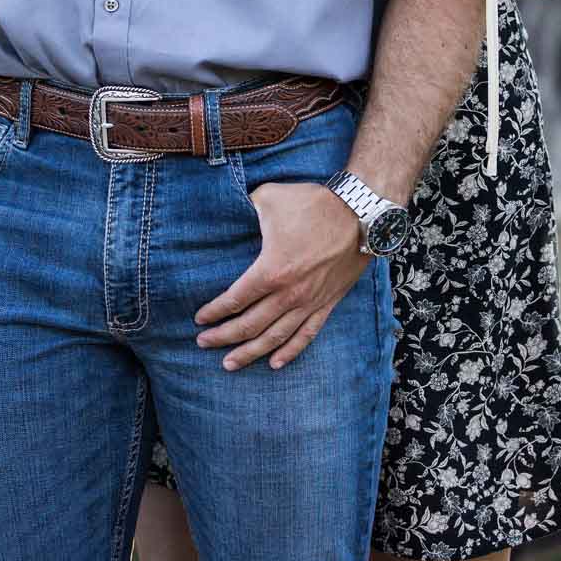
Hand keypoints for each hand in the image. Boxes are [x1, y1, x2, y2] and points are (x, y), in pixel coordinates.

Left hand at [194, 180, 367, 370]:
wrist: (360, 212)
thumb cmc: (313, 203)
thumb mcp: (270, 197)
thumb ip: (245, 206)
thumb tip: (228, 207)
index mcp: (271, 270)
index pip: (235, 299)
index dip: (215, 311)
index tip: (200, 319)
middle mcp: (289, 294)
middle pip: (250, 325)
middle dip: (223, 337)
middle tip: (203, 343)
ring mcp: (309, 302)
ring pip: (274, 337)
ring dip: (250, 352)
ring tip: (229, 363)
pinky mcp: (328, 303)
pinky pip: (306, 335)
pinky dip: (289, 352)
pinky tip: (274, 363)